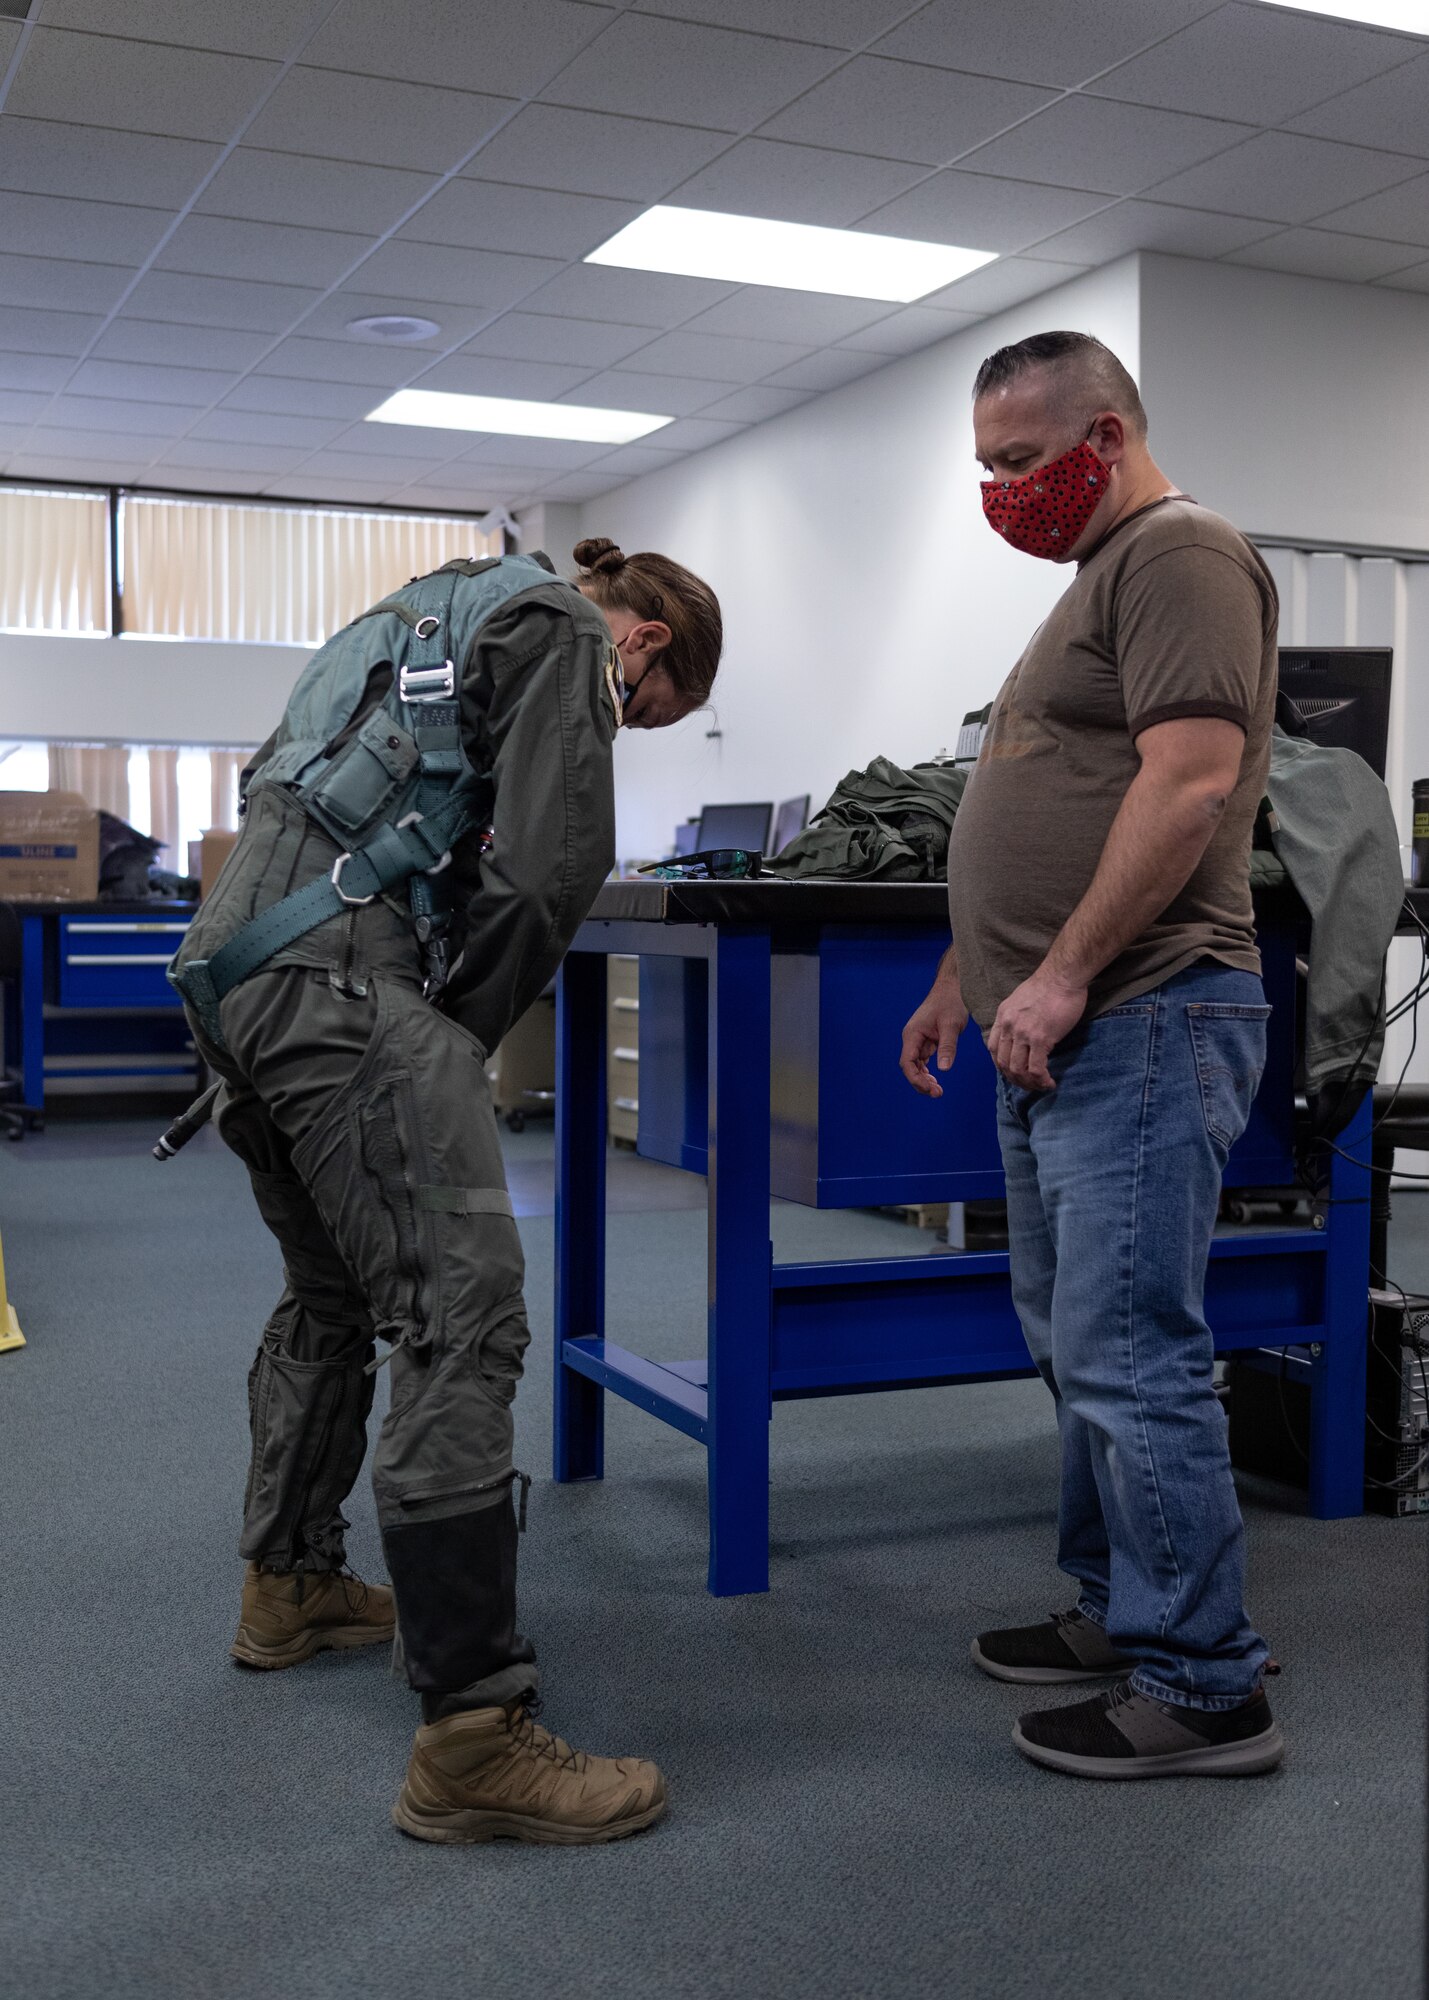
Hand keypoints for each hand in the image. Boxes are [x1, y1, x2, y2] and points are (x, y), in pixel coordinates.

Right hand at [900, 978, 967, 1097]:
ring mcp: (918, 1039)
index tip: (930, 1088)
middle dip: (921, 1082)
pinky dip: (928, 1070)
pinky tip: (936, 1079)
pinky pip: (923, 1059)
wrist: (952, 988)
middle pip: (910, 1066)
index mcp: (913, 1034)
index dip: (916, 1079)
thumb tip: (944, 1069)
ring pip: (916, 1065)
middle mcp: (912, 1038)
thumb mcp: (951, 1025)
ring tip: (938, 1090)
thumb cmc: (950, 1002)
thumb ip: (947, 1046)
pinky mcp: (926, 1040)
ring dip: (924, 1078)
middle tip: (937, 1093)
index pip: (907, 1062)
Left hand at [985, 968, 1086, 1090]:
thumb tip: (1022, 1035)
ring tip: (1040, 1085)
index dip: (1000, 1064)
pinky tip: (1049, 1082)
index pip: (992, 1048)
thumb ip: (1017, 1017)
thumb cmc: (1048, 985)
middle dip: (1015, 1078)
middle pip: (1002, 1063)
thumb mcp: (1021, 999)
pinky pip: (1036, 1068)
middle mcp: (1008, 1026)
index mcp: (1002, 1016)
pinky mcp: (1041, 1038)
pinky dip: (1041, 1080)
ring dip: (1028, 1083)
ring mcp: (1023, 1033)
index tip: (1013, 1071)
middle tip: (1028, 1084)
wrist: (1062, 976)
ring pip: (1017, 1069)